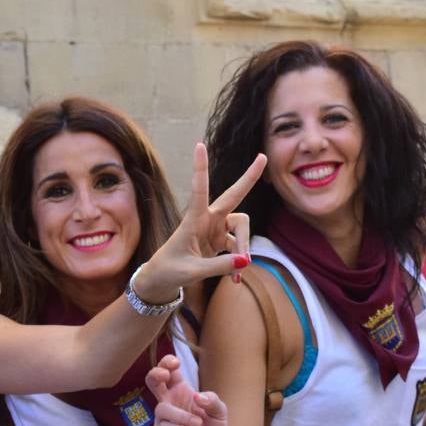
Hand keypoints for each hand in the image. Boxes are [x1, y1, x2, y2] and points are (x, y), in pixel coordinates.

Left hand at [134, 145, 266, 302]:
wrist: (162, 281)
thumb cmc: (170, 271)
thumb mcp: (192, 272)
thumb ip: (219, 267)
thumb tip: (246, 261)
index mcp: (193, 220)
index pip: (199, 191)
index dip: (201, 169)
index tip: (200, 145)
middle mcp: (207, 220)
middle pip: (233, 197)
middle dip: (248, 179)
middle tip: (263, 157)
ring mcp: (216, 230)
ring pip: (241, 229)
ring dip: (243, 249)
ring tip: (238, 274)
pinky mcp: (221, 241)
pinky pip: (239, 249)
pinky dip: (239, 263)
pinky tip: (236, 279)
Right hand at [146, 354, 228, 425]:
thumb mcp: (220, 412)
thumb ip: (213, 400)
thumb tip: (197, 397)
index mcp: (181, 392)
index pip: (169, 372)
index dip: (167, 363)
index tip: (176, 363)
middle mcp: (170, 403)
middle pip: (152, 382)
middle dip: (154, 374)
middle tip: (164, 375)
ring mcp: (163, 419)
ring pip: (161, 409)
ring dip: (181, 416)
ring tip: (198, 424)